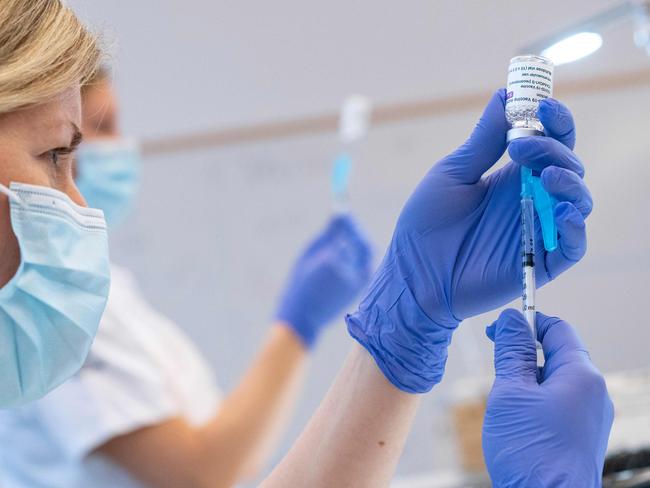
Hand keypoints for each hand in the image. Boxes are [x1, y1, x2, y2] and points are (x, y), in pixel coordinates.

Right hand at [276, 214, 372, 347]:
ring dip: (357, 245)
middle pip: (363, 244)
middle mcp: (349, 272)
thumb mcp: (307, 256)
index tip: (343, 212)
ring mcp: (357, 283)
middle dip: (357, 232)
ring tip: (339, 244)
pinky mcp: (359, 291)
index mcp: (332, 260)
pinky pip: (363, 267)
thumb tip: (339, 214)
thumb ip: (326, 235)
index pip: (349, 232)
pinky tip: (342, 261)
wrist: (302, 319)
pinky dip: (356, 259)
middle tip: (347, 224)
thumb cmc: (300, 284)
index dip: (348, 221)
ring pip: (365, 256)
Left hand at [347, 90, 591, 392]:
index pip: (549, 141)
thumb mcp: (453, 175)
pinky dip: (575, 227)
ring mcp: (538, 230)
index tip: (542, 104)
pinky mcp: (540, 263)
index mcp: (511, 175)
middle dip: (553, 149)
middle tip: (520, 148)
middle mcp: (531, 199)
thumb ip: (483, 141)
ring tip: (546, 176)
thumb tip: (506, 95)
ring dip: (570, 183)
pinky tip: (563, 212)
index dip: (554, 120)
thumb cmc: (426, 225)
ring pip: (578, 201)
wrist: (414, 276)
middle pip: (567, 165)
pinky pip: (573, 245)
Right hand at [483, 309, 613, 486]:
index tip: (498, 329)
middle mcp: (593, 393)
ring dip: (526, 380)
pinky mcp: (582, 435)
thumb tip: (511, 319)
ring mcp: (590, 416)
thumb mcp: (510, 392)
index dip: (526, 322)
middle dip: (523, 356)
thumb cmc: (530, 452)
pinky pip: (558, 402)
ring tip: (506, 402)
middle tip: (496, 367)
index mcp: (582, 376)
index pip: (557, 329)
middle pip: (556, 354)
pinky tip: (518, 420)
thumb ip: (511, 351)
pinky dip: (535, 400)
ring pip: (554, 380)